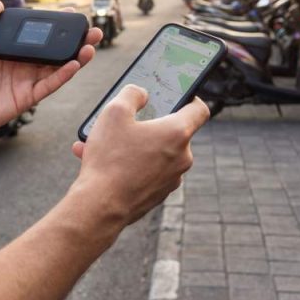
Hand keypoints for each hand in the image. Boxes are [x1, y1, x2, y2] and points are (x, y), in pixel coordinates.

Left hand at [0, 1, 102, 138]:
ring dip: (75, 57)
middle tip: (92, 30)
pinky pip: (48, 85)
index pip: (38, 37)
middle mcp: (21, 66)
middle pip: (54, 52)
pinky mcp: (25, 98)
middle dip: (74, 41)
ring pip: (57, 68)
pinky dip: (63, 75)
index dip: (54, 26)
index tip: (70, 12)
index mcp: (10, 52)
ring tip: (91, 45)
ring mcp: (25, 82)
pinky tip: (75, 64)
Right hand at [71, 85, 208, 225]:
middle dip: (146, 124)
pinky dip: (129, 164)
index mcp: (178, 133)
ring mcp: (171, 179)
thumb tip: (141, 93)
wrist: (100, 206)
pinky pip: (146, 171)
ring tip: (100, 143)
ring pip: (154, 152)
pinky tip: (101, 162)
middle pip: (171, 131)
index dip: (190, 97)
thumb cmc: (110, 158)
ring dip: (132, 145)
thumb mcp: (115, 112)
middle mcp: (182, 157)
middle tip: (125, 120)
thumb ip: (132, 94)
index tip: (176, 95)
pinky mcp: (158, 194)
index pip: (199, 109)